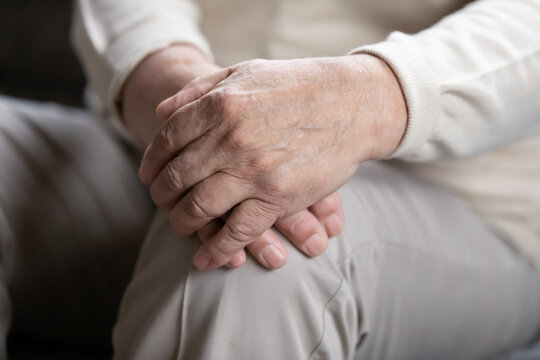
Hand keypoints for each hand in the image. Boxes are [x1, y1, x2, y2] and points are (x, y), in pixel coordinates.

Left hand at [139, 54, 406, 269]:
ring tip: (179, 224)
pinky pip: (237, 231)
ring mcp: (253, 171)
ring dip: (181, 221)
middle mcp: (230, 139)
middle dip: (161, 194)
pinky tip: (204, 257)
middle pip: (176, 177)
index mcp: (220, 106)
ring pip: (199, 207)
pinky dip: (216, 249)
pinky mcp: (278, 198)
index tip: (149, 174)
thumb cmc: (298, 85)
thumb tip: (160, 111)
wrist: (352, 104)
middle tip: (161, 201)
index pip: (167, 140)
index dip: (152, 161)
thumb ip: (199, 88)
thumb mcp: (245, 71)